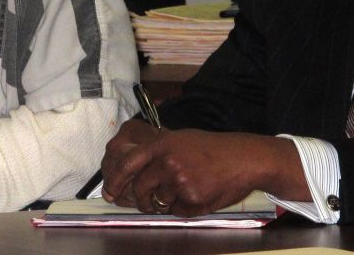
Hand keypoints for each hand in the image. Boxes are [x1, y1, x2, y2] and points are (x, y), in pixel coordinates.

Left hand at [103, 127, 309, 217]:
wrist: (244, 158)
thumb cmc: (212, 149)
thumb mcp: (181, 140)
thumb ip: (157, 152)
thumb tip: (132, 171)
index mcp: (163, 145)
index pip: (128, 164)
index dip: (115, 180)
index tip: (109, 192)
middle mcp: (168, 162)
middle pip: (140, 189)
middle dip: (141, 200)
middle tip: (148, 203)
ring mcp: (181, 181)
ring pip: (159, 202)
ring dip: (168, 202)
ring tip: (187, 189)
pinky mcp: (194, 198)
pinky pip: (179, 212)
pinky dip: (186, 209)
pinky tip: (201, 194)